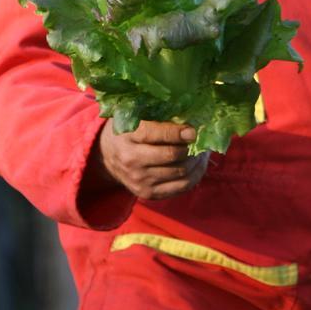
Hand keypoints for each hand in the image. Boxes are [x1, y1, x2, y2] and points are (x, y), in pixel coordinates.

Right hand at [91, 120, 209, 200]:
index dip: (178, 132)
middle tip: (201, 140)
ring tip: (202, 151)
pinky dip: (195, 176)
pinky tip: (198, 165)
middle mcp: (132, 160)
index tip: (193, 130)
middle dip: (191, 147)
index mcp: (128, 135)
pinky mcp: (148, 193)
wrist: (108, 156)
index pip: (156, 134)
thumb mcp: (136, 116)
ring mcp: (139, 180)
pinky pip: (181, 187)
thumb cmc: (129, 130)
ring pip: (180, 172)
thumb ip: (159, 116)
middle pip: (171, 155)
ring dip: (197, 161)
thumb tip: (190, 120)